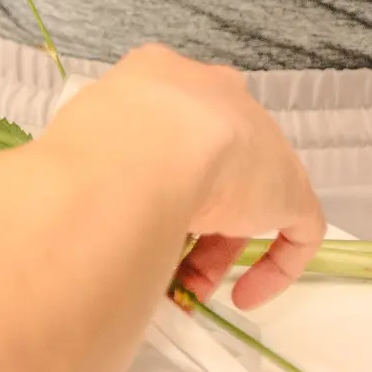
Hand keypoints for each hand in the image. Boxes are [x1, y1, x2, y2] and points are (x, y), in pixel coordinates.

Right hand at [62, 46, 324, 307]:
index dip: (153, 178)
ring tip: (187, 289)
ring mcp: (258, 142)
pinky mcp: (290, 188)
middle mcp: (217, 99)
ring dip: (214, 250)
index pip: (167, 128)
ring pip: (242, 200)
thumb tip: (76, 197)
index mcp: (162, 76)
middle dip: (187, 217)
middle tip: (163, 257)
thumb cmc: (103, 139)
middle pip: (209, 164)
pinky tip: (242, 295)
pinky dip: (271, 266)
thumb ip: (90, 159)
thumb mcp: (82, 137)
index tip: (136, 216)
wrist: (150, 144)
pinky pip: (295, 229)